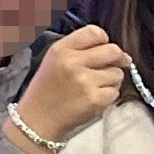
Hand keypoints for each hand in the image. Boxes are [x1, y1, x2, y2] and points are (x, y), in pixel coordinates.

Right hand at [19, 26, 129, 147]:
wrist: (36, 120)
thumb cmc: (46, 90)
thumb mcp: (53, 60)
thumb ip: (79, 49)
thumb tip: (117, 52)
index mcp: (61, 49)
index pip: (95, 32)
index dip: (104, 40)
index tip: (104, 49)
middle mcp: (72, 62)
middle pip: (112, 51)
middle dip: (118, 59)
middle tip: (115, 66)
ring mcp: (84, 81)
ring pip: (117, 73)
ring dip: (111, 80)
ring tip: (94, 87)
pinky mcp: (94, 99)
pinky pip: (115, 92)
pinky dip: (108, 96)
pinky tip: (93, 99)